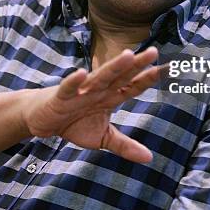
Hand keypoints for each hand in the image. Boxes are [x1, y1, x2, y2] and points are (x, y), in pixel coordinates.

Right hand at [22, 47, 160, 162]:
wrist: (42, 120)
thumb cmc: (74, 123)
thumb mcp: (102, 138)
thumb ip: (125, 146)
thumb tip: (149, 158)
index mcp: (109, 98)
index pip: (132, 87)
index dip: (148, 79)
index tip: (167, 68)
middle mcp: (98, 90)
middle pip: (120, 76)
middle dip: (136, 65)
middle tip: (153, 52)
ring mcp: (81, 92)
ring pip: (99, 77)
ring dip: (113, 67)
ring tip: (127, 55)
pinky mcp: (61, 97)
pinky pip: (68, 88)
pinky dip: (74, 81)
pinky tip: (81, 73)